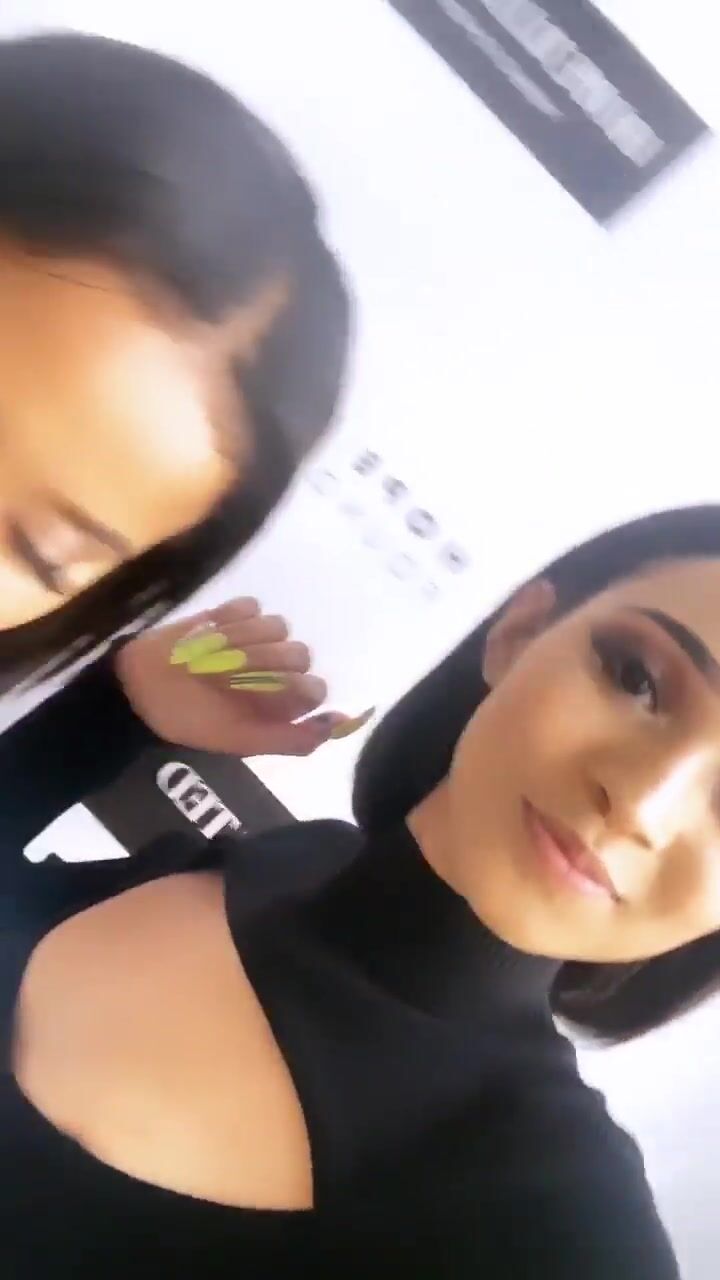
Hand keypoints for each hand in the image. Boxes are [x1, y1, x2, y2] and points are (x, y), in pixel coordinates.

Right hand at [115, 598, 362, 757]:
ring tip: (214, 657)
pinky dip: (231, 619)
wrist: (140, 690)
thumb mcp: (240, 740)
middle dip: (263, 666)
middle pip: (299, 653)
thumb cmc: (191, 718)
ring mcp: (257, 638)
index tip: (254, 698)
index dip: (285, 691)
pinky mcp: (233, 613)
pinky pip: (250, 605)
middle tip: (226, 677)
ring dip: (246, 641)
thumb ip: (294, 738)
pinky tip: (209, 634)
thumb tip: (341, 723)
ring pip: (278, 625)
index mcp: (283, 702)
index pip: (313, 688)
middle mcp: (278, 669)